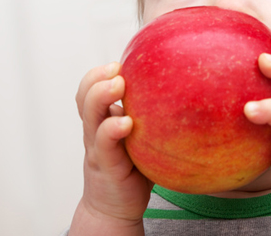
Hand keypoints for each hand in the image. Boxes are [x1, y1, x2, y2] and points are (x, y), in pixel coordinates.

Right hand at [70, 63, 151, 234]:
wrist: (115, 208)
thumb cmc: (133, 169)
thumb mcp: (140, 137)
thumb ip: (149, 115)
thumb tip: (185, 88)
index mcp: (102, 120)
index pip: (90, 90)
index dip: (99, 73)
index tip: (121, 61)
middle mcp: (95, 131)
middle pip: (85, 98)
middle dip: (97, 78)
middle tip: (117, 68)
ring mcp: (97, 148)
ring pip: (90, 117)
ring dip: (101, 97)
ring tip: (118, 84)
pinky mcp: (106, 166)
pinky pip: (104, 145)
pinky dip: (111, 130)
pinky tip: (126, 123)